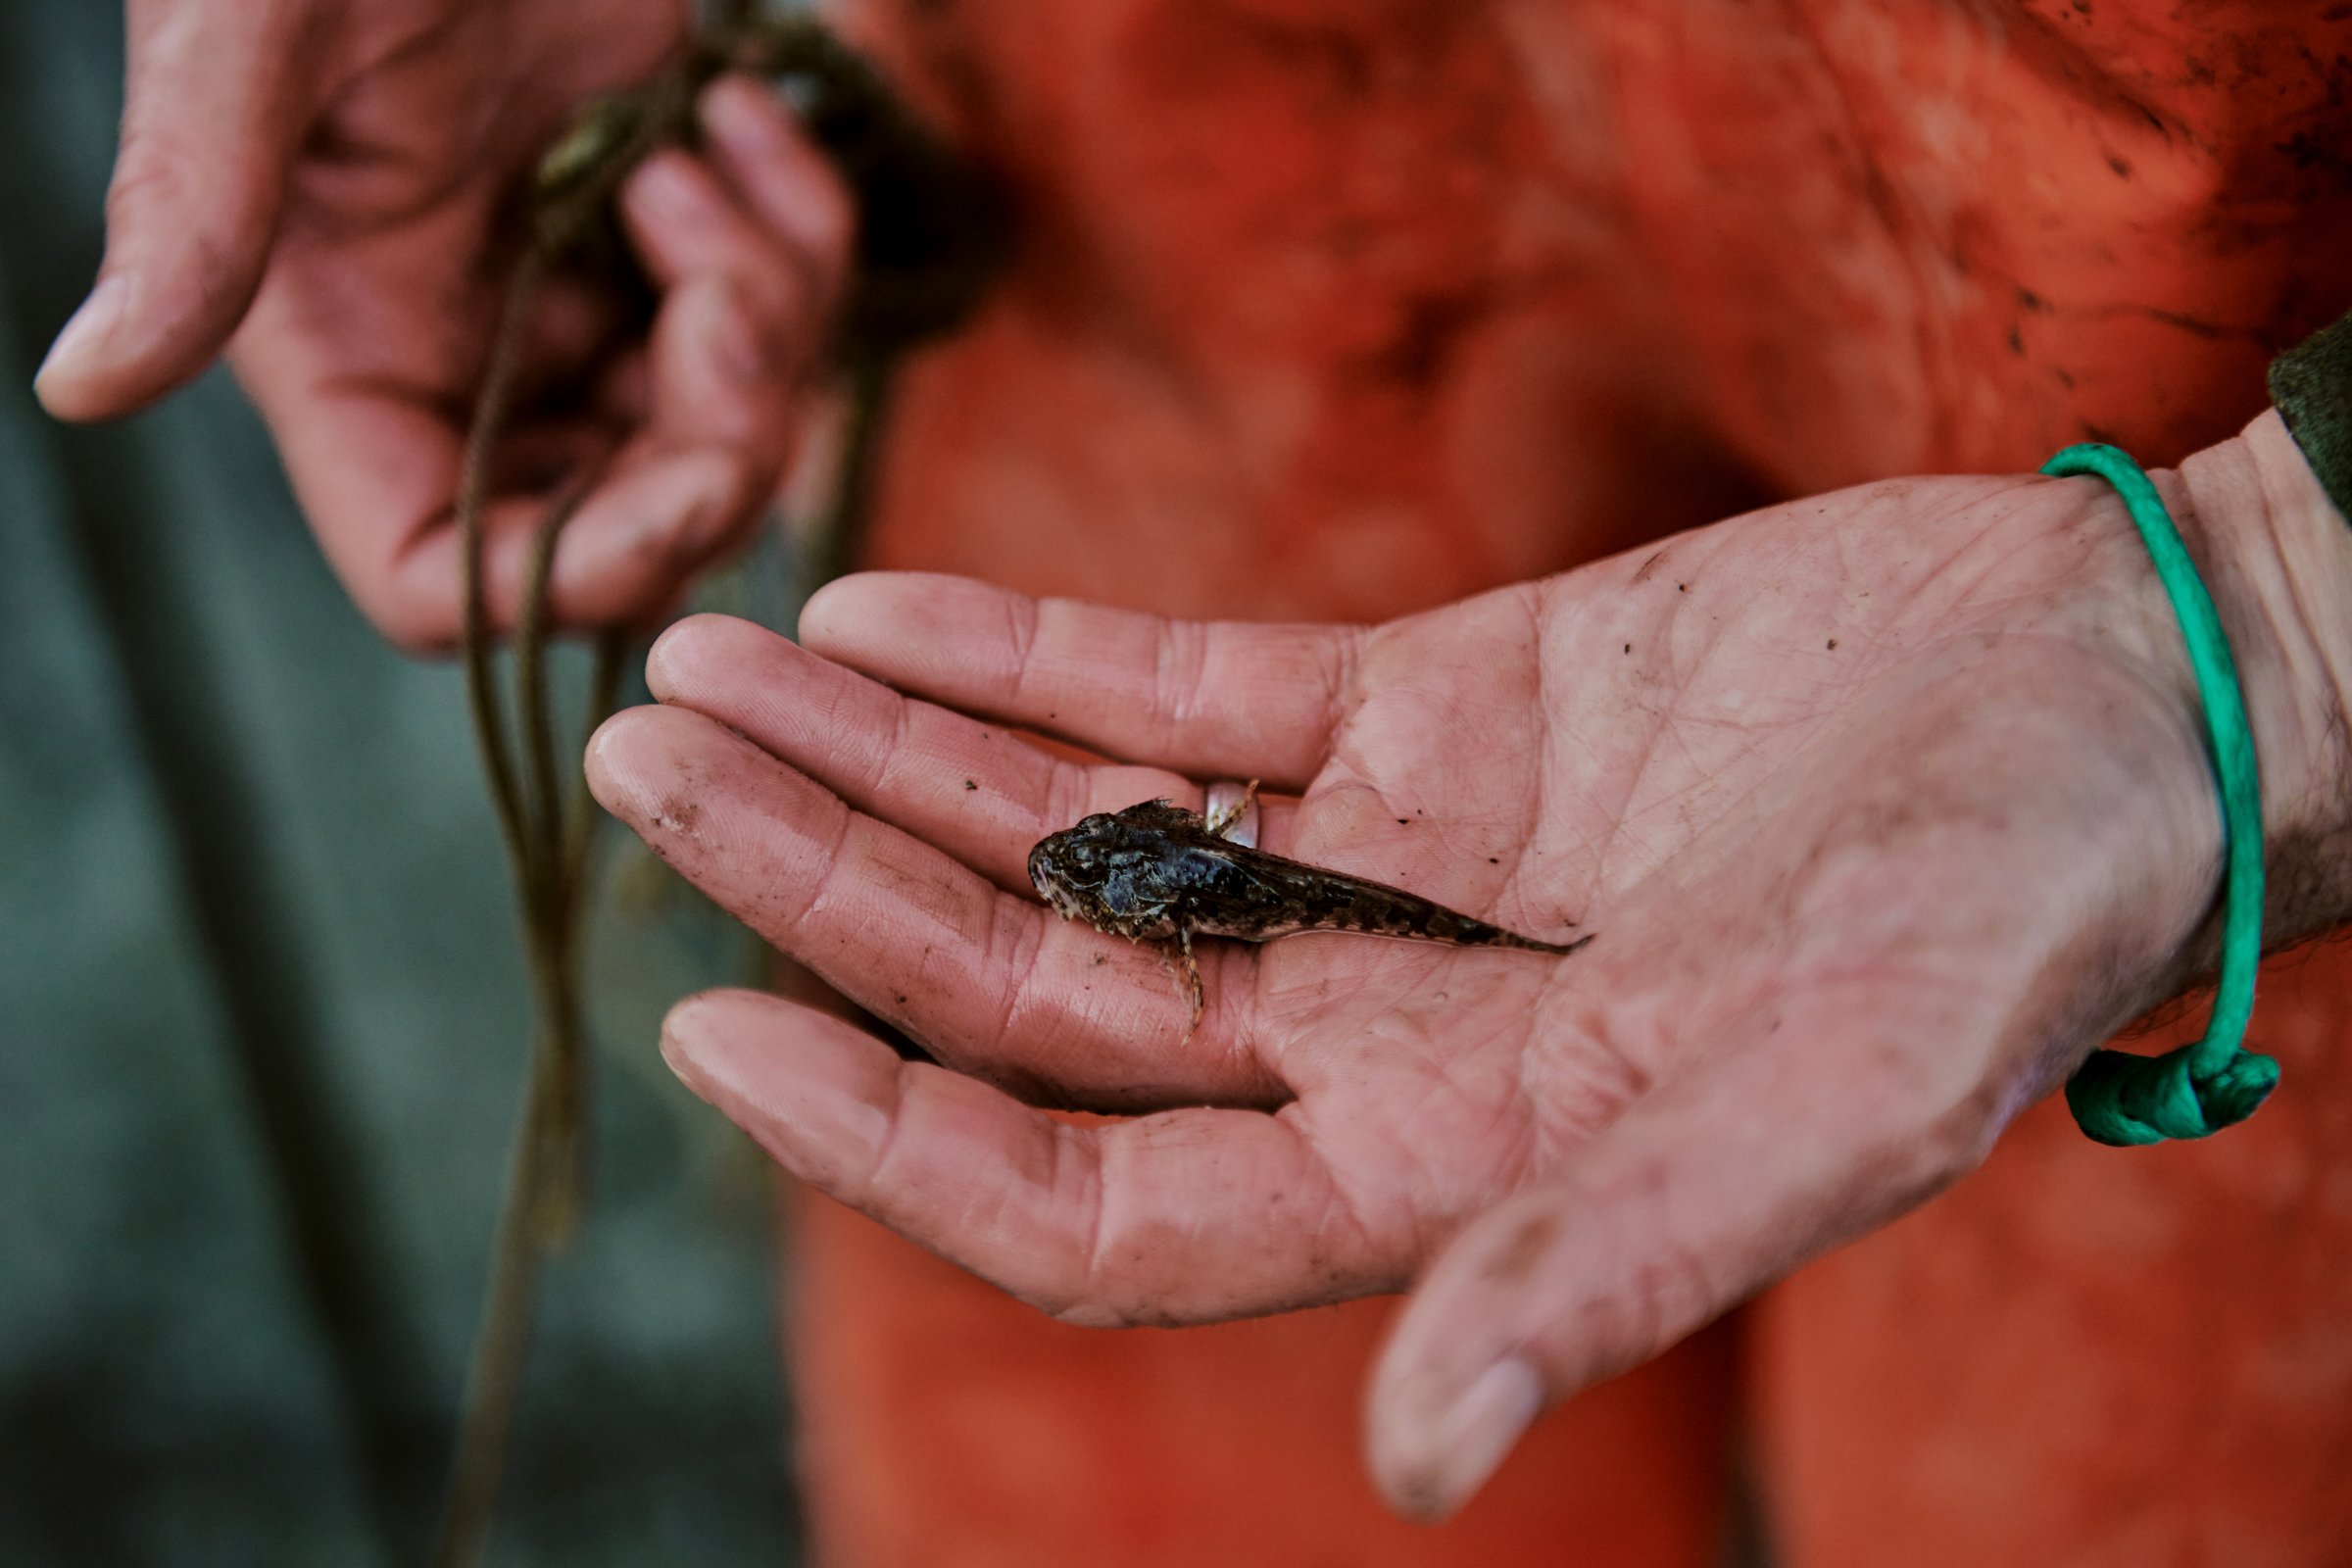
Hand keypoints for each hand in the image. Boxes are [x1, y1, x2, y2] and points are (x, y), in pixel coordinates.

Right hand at [38, 0, 849, 648]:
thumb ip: (192, 212)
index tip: (699, 469)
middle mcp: (471, 365)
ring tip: (693, 141)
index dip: (582, 574)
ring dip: (765, 304)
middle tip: (722, 281)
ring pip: (733, 425)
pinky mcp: (675, 240)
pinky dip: (802, 225)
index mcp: (354, 361)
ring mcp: (585, 310)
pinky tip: (733, 109)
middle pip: (630, 530)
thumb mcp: (253, 37)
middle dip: (721, 433)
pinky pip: (793, 309)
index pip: (448, 583)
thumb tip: (83, 384)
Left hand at [584, 413, 2351, 1517]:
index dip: (894, 1139)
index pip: (1094, 1201)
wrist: (2108, 698)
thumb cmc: (2020, 912)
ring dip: (881, 756)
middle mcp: (1372, 1025)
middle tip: (643, 768)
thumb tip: (1432, 1451)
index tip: (710, 1030)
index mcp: (1442, 1162)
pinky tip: (875, 613)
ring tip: (700, 676)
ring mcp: (1378, 862)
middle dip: (825, 887)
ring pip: (1067, 826)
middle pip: (1029, 984)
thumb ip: (1630, 1255)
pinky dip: (1026, 655)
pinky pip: (1180, 687)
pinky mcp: (1422, 707)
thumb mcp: (1855, 1090)